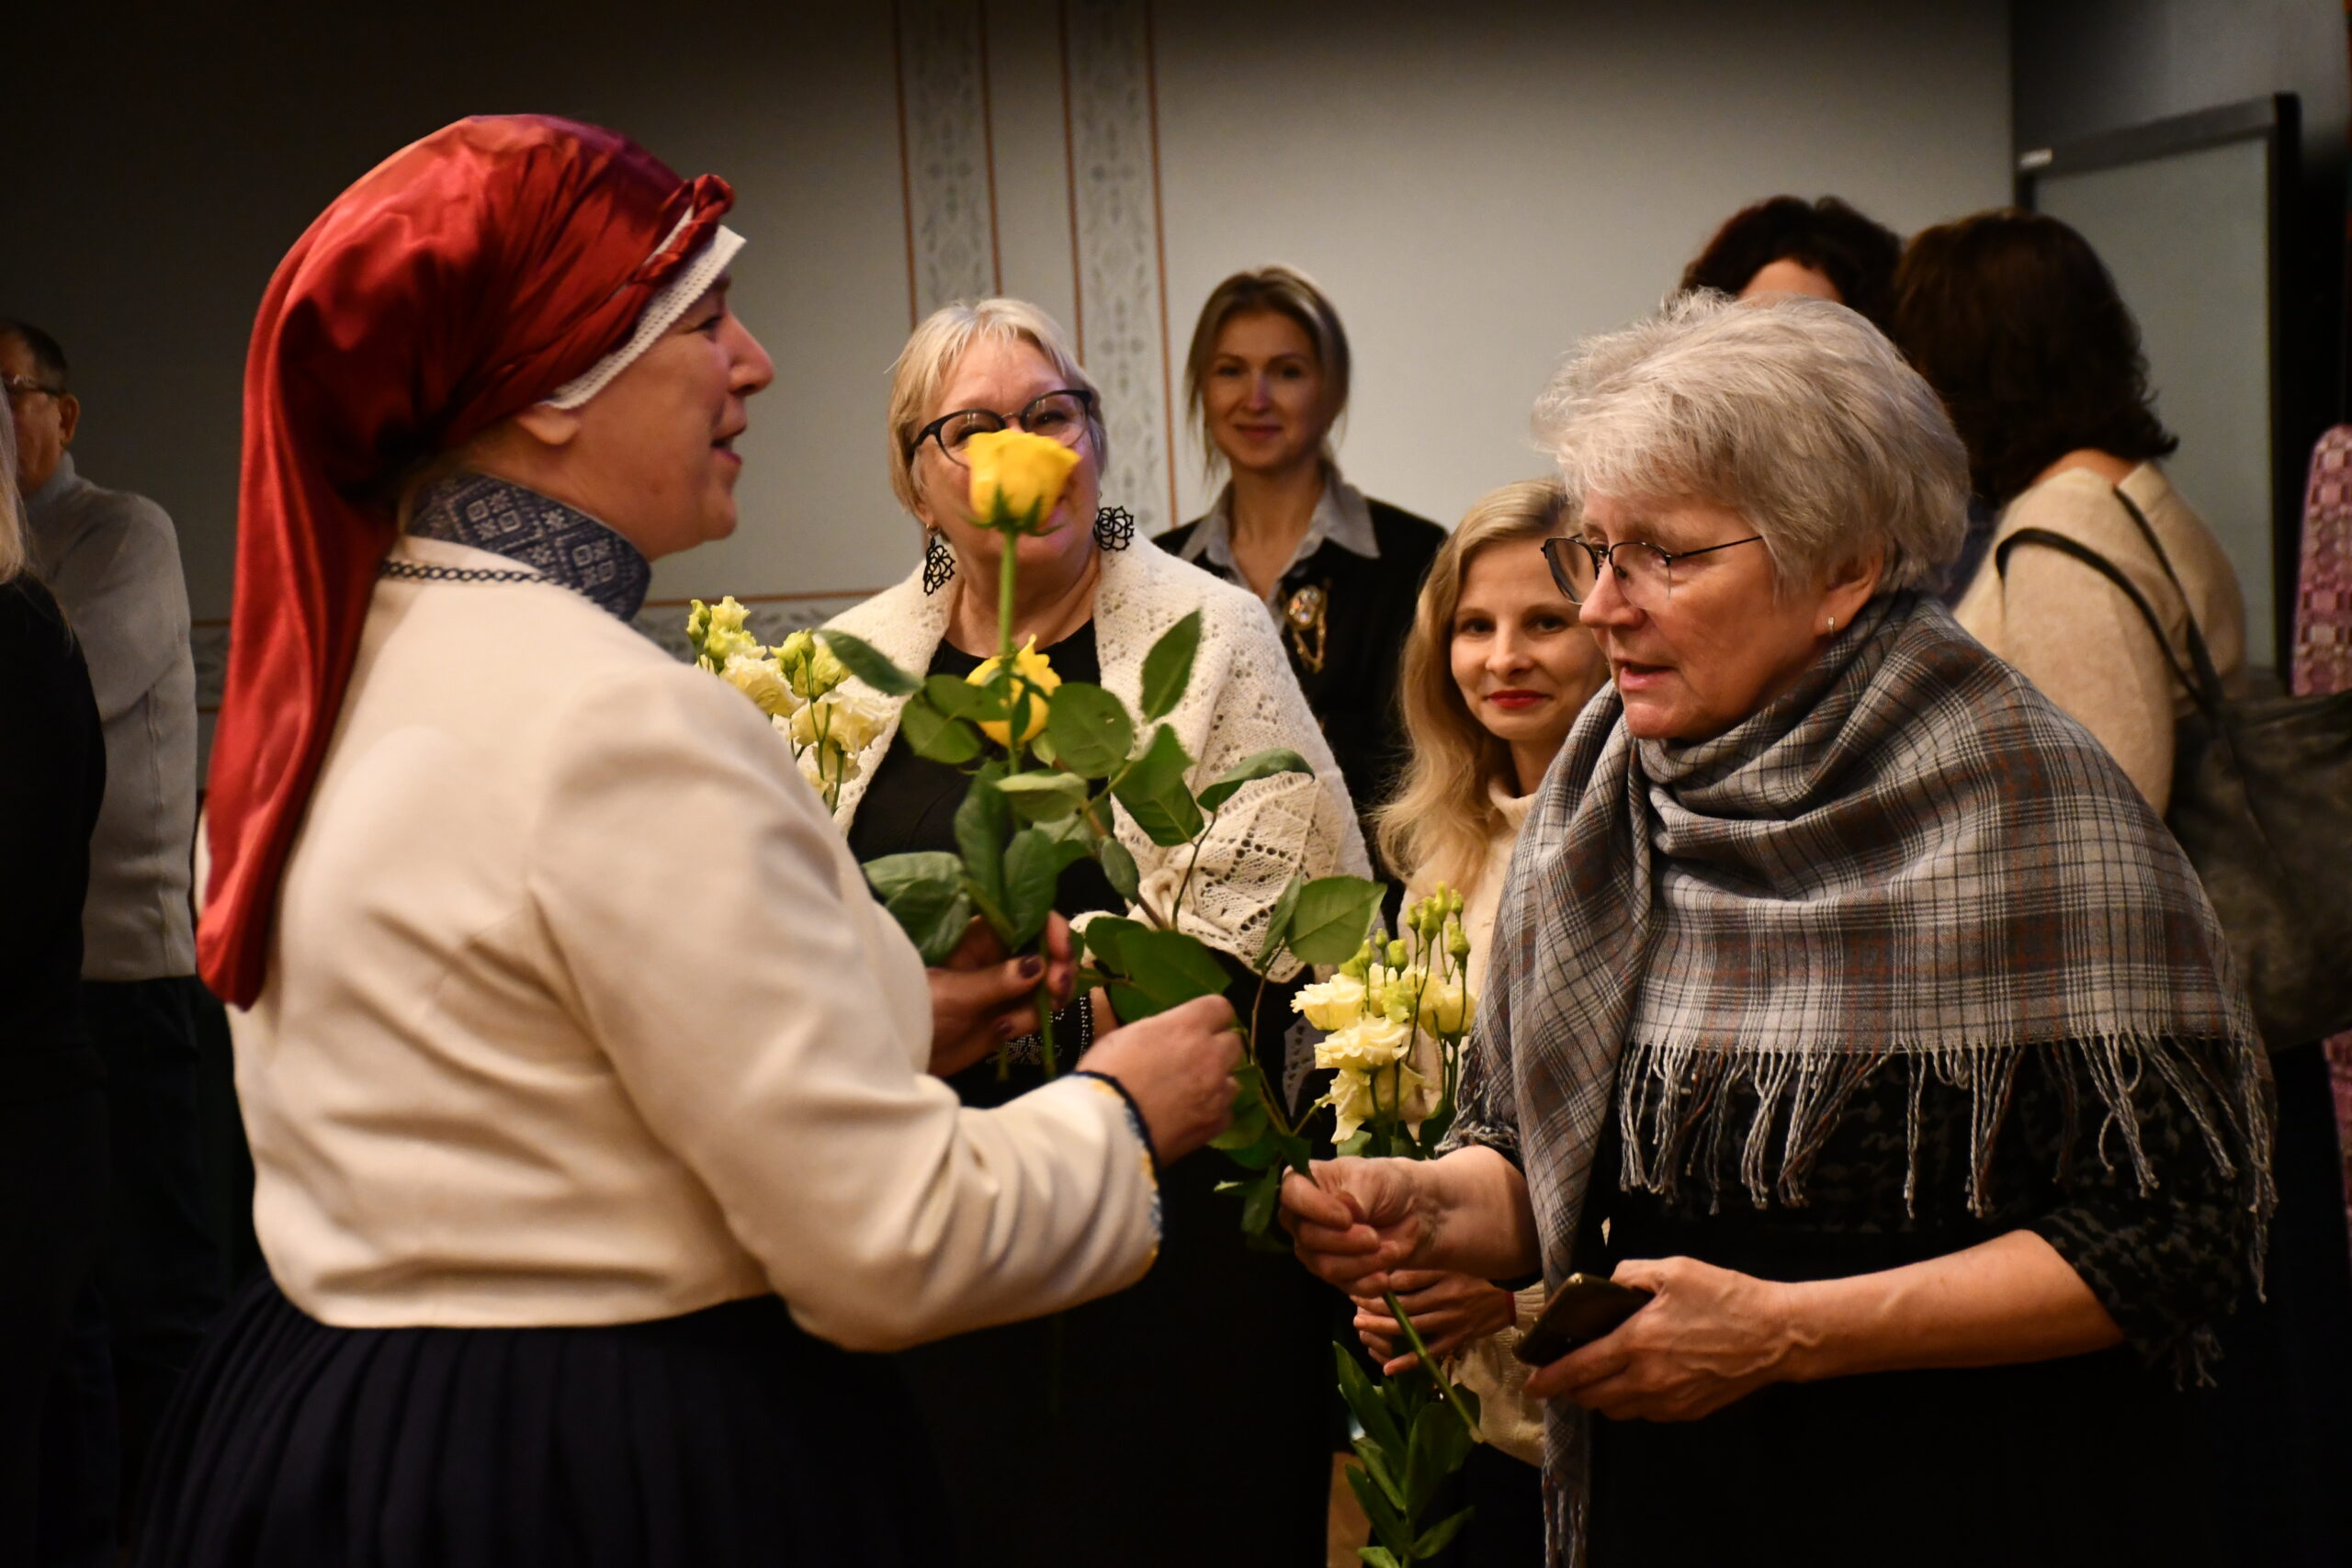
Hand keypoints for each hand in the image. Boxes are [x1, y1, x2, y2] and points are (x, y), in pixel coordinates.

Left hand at [925, 914, 1077, 1076]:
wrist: (902, 1056)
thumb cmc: (915, 1012)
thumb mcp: (954, 993)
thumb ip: (997, 980)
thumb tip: (1039, 964)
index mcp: (978, 937)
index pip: (1023, 916)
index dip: (1050, 927)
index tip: (1062, 950)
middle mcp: (996, 957)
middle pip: (1045, 948)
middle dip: (1059, 965)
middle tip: (1058, 988)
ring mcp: (1004, 988)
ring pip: (1047, 981)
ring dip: (1048, 997)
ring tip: (1025, 1016)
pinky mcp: (1007, 1016)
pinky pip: (1036, 1012)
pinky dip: (1031, 1020)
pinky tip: (1004, 1031)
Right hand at [1074, 994, 1238, 1161]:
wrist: (1107, 1126)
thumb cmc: (1105, 1074)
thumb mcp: (1124, 1036)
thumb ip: (1157, 1031)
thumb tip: (1166, 1036)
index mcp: (1187, 1027)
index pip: (1220, 1008)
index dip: (1209, 1017)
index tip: (1197, 1026)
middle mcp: (1211, 1055)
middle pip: (1234, 1044)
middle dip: (1217, 1049)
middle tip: (1193, 1060)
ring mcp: (1217, 1092)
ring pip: (1233, 1081)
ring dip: (1217, 1083)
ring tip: (1193, 1094)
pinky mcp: (1215, 1124)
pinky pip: (1225, 1113)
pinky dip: (1212, 1113)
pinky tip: (1191, 1118)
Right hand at [1280, 1158, 1426, 1293]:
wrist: (1416, 1211)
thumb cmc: (1389, 1184)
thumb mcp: (1374, 1177)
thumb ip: (1356, 1194)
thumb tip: (1346, 1211)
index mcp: (1305, 1182)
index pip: (1291, 1195)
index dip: (1315, 1209)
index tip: (1347, 1218)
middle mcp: (1303, 1217)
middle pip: (1307, 1237)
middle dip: (1345, 1241)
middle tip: (1375, 1238)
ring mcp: (1317, 1249)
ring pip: (1324, 1266)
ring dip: (1361, 1263)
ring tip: (1392, 1251)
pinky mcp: (1337, 1273)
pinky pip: (1343, 1285)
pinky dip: (1366, 1283)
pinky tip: (1384, 1278)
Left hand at [1353, 1270, 1517, 1373]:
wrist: (1515, 1294)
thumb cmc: (1481, 1272)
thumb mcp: (1454, 1258)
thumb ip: (1427, 1260)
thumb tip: (1391, 1260)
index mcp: (1445, 1274)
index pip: (1404, 1278)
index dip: (1379, 1281)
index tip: (1360, 1279)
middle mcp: (1446, 1298)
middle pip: (1402, 1304)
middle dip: (1374, 1306)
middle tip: (1353, 1304)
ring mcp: (1452, 1321)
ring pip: (1411, 1327)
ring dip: (1383, 1328)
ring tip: (1361, 1326)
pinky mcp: (1458, 1338)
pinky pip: (1430, 1352)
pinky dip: (1408, 1361)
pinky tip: (1388, 1367)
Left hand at [1523, 1256, 1800, 1421]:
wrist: (1776, 1335)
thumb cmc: (1725, 1296)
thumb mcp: (1674, 1270)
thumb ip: (1629, 1275)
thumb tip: (1606, 1285)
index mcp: (1637, 1343)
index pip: (1579, 1369)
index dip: (1549, 1379)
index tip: (1530, 1384)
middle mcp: (1648, 1380)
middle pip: (1592, 1397)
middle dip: (1570, 1390)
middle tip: (1560, 1376)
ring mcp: (1670, 1401)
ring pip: (1617, 1411)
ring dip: (1598, 1399)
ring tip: (1594, 1379)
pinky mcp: (1689, 1411)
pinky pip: (1645, 1414)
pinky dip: (1629, 1403)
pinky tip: (1633, 1383)